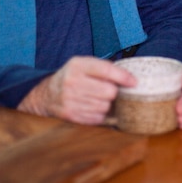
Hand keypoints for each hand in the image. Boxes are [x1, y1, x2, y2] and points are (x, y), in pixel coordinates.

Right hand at [17, 56, 135, 124]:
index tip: (134, 82)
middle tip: (111, 91)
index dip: (123, 77)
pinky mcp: (71, 115)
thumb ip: (104, 68)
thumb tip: (130, 79)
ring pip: (105, 106)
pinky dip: (100, 115)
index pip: (106, 70)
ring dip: (107, 105)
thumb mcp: (83, 64)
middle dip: (114, 92)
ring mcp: (70, 100)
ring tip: (99, 100)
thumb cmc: (72, 77)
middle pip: (109, 91)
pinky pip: (97, 118)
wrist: (47, 95)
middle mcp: (72, 82)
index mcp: (78, 65)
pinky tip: (94, 108)